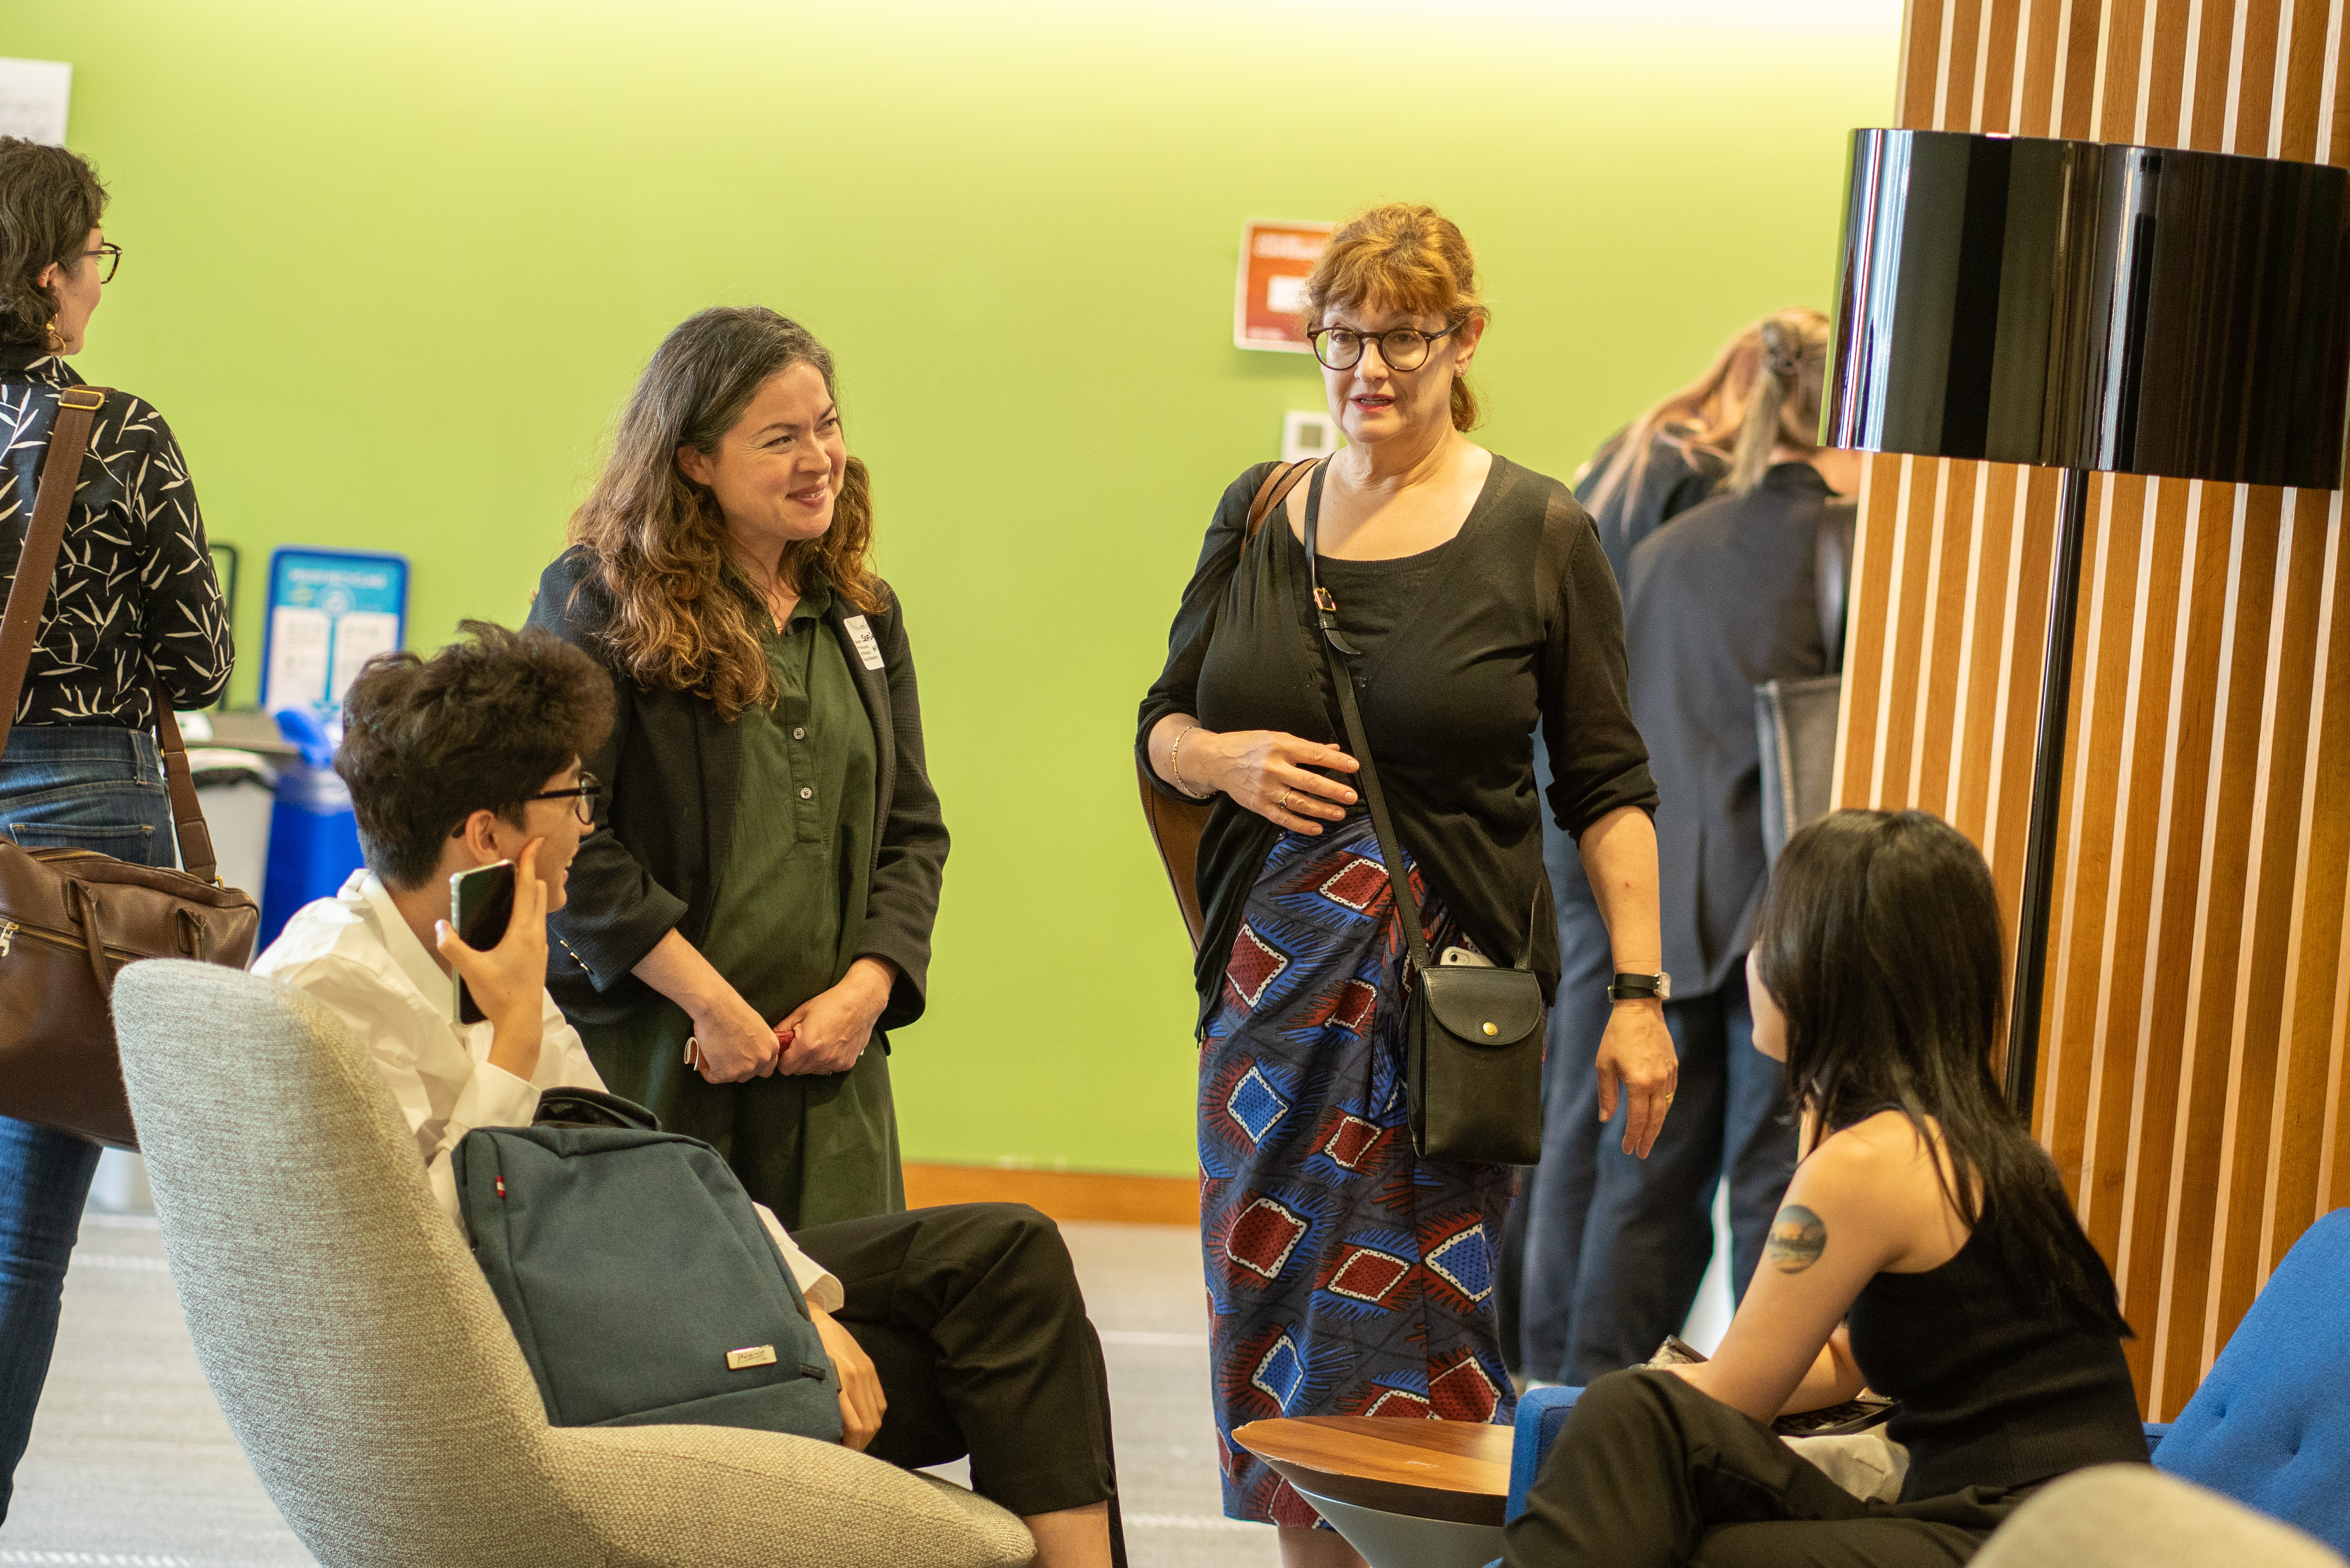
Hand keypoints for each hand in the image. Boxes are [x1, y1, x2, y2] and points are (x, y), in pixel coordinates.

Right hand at [436, 840, 549, 1077]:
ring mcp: (541, 945)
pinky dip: (530, 911)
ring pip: (540, 909)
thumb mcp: (470, 970)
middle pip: (539, 893)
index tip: (536, 841)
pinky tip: (513, 919)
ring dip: (531, 893)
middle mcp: (537, 934)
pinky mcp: (539, 956)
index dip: (530, 862)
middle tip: (519, 860)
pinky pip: (537, 924)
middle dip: (531, 874)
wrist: (522, 1022)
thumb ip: (453, 946)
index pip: (528, 887)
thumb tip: (440, 926)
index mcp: (523, 931)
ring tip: (514, 886)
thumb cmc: (499, 995)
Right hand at [686, 984, 781, 1083]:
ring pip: (732, 1077)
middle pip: (750, 1075)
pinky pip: (713, 1077)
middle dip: (738, 1068)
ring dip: (723, 1069)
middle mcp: (762, 1060)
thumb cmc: (733, 1010)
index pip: (767, 1067)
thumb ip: (758, 1043)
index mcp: (772, 1048)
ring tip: (714, 1054)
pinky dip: (707, 1070)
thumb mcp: (757, 1026)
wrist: (716, 1006)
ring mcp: (744, 1068)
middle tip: (726, 1056)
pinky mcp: (725, 1073)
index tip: (743, 1060)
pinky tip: (704, 1057)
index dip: (753, 1064)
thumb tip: (750, 1051)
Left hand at [776, 958, 892, 1074]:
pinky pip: (829, 1068)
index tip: (788, 1049)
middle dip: (797, 1060)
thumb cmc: (830, 1003)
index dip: (783, 1059)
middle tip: (803, 1043)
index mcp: (806, 1046)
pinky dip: (827, 1060)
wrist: (861, 1001)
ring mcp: (835, 1063)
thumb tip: (772, 1039)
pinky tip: (832, 1045)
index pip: (785, 1068)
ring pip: (814, 1071)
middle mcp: (821, 1058)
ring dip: (812, 1062)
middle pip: (798, 1071)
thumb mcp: (801, 1011)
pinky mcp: (847, 1064)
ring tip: (820, 1042)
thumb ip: (782, 1029)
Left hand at [809, 1306, 884, 1451]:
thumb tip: (821, 1431)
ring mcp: (866, 1372)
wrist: (815, 1318)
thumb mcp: (807, 1376)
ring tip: (853, 1443)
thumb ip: (818, 1402)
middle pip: (868, 1425)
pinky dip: (874, 1418)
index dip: (851, 1447)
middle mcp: (856, 1378)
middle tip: (845, 1456)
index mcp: (840, 1382)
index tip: (839, 1456)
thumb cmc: (804, 1351)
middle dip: (859, 1445)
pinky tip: (863, 1425)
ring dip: (867, 1435)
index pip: (856, 1426)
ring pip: (876, 1416)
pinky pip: (880, 1403)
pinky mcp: (870, 1368)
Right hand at [1194, 729, 1359, 834]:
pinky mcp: (1259, 805)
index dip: (1336, 761)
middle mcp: (1273, 767)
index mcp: (1281, 746)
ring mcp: (1266, 789)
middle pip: (1309, 781)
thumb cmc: (1248, 746)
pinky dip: (1301, 825)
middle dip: (1333, 790)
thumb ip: (1305, 746)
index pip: (1314, 754)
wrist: (1215, 760)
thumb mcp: (1276, 737)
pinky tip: (1317, 828)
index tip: (1354, 766)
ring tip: (1339, 813)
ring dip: (1322, 810)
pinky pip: (1283, 818)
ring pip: (1298, 802)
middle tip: (1351, 796)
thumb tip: (1334, 748)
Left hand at [1595, 997, 1676, 1157]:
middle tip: (1641, 1153)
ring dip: (1656, 1124)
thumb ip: (1606, 1095)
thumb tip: (1606, 1119)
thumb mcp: (1604, 1065)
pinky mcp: (1673, 1067)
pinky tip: (1656, 1113)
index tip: (1628, 1149)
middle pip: (1655, 1118)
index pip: (1637, 1119)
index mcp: (1639, 1083)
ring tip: (1648, 1137)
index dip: (1632, 1136)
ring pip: (1665, 1107)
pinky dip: (1663, 1106)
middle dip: (1648, 1138)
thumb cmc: (1616, 1036)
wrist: (1640, 1010)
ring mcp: (1669, 1074)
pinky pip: (1670, 1093)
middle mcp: (1658, 1082)